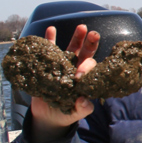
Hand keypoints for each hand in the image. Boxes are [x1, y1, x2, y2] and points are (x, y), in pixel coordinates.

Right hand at [28, 25, 99, 142]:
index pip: (90, 68)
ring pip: (72, 48)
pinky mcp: (49, 65)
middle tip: (94, 33)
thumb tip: (84, 101)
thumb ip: (82, 109)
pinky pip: (51, 49)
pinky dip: (51, 39)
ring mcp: (63, 65)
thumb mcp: (75, 114)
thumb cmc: (66, 114)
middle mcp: (76, 69)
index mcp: (85, 79)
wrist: (47, 116)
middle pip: (85, 53)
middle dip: (90, 43)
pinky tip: (51, 29)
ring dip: (76, 37)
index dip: (87, 67)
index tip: (79, 74)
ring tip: (81, 27)